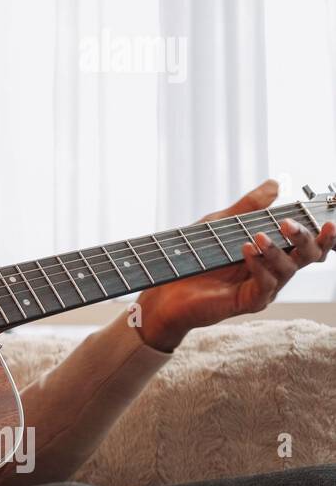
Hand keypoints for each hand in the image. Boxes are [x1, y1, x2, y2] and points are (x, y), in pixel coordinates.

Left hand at [134, 179, 335, 351]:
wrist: (166, 288)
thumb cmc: (194, 255)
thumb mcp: (220, 224)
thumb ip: (248, 206)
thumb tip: (276, 184)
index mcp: (273, 252)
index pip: (306, 243)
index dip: (324, 235)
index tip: (330, 222)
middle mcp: (274, 270)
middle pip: (307, 256)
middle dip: (304, 238)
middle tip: (288, 223)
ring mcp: (263, 287)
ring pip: (287, 270)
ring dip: (275, 250)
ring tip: (257, 236)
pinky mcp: (249, 301)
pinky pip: (265, 285)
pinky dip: (259, 266)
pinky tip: (247, 251)